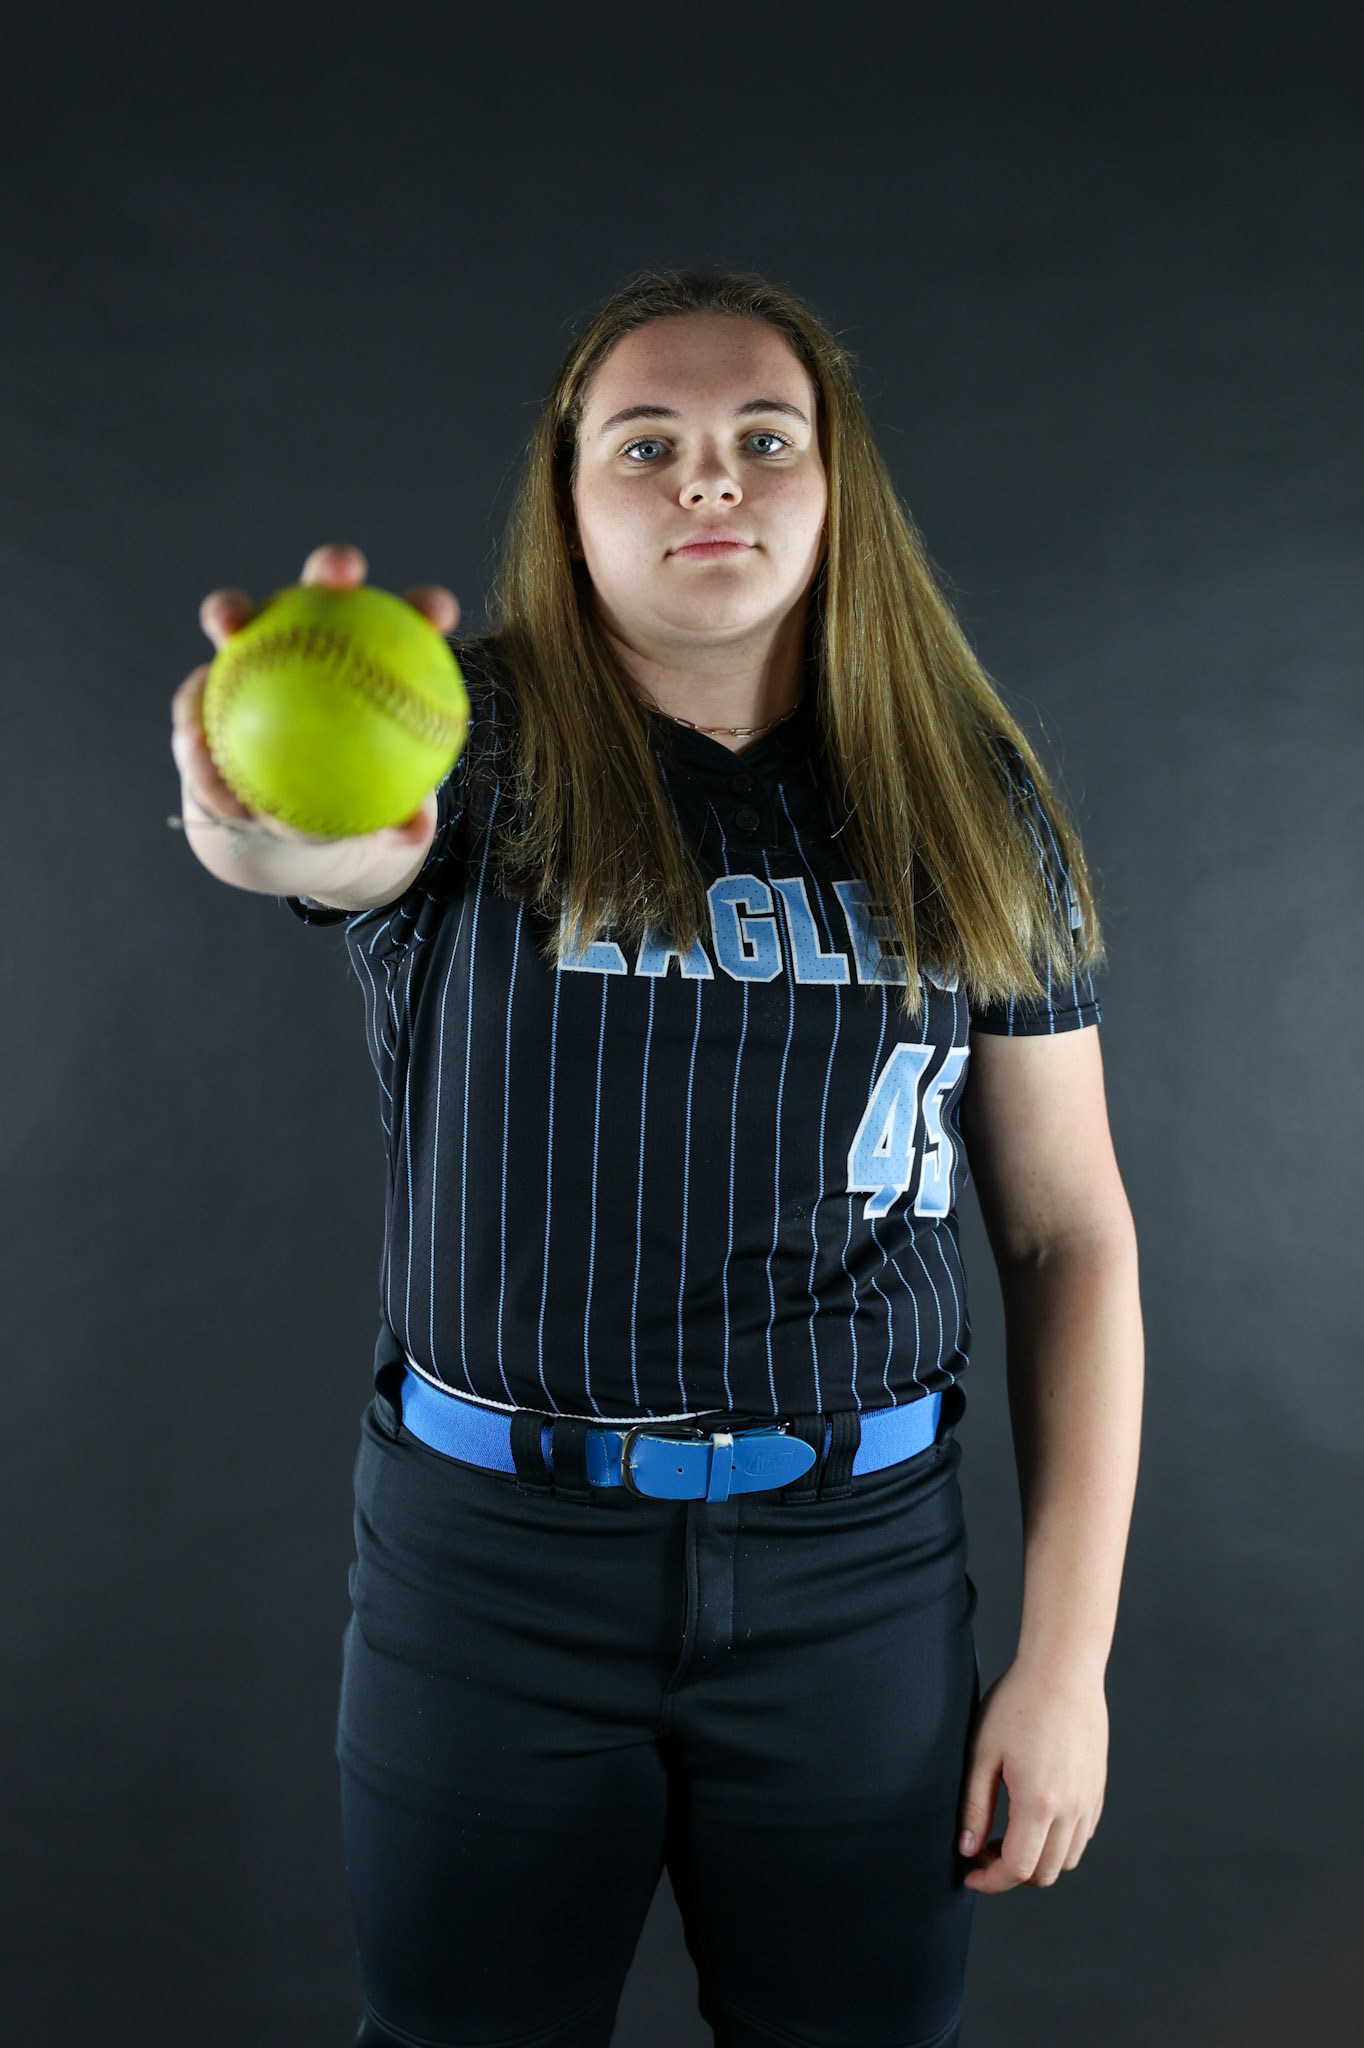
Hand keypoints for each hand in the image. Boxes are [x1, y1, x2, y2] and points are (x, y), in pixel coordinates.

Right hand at [169, 541, 459, 846]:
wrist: (278, 816)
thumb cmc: (340, 803)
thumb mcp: (371, 817)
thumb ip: (395, 817)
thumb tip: (413, 831)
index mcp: (365, 664)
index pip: (405, 630)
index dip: (423, 610)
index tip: (438, 612)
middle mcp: (308, 643)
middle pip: (322, 592)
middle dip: (332, 567)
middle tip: (339, 572)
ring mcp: (251, 658)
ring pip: (239, 623)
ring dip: (231, 610)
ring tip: (229, 622)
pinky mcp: (202, 690)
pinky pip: (195, 697)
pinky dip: (197, 706)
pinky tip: (193, 728)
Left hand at [956, 1655, 1107, 1892]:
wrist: (1063, 1670)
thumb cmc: (1018, 1703)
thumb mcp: (983, 1752)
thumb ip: (975, 1805)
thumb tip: (968, 1848)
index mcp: (1039, 1803)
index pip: (1017, 1869)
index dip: (990, 1880)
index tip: (969, 1873)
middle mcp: (1071, 1809)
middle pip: (1044, 1873)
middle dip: (1010, 1874)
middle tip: (982, 1850)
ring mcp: (1088, 1801)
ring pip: (1067, 1860)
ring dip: (1037, 1862)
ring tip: (1007, 1836)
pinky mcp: (1097, 1790)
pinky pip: (1082, 1836)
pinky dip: (1059, 1844)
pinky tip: (1035, 1819)